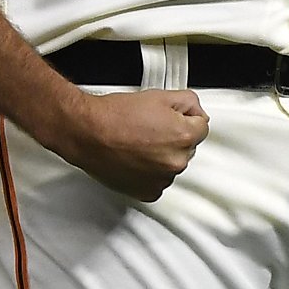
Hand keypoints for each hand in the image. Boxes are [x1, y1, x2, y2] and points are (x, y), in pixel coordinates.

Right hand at [50, 89, 209, 200]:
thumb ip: (188, 102)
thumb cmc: (115, 116)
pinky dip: (151, 172)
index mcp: (183, 137)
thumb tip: (196, 112)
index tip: (170, 118)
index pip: (202, 127)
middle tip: (150, 128)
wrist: (86, 133)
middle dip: (175, 137)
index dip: (185, 118)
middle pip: (188, 147)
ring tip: (139, 143)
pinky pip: (159, 181)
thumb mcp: (160, 95)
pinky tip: (136, 158)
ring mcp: (161, 180)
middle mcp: (176, 162)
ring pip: (173, 164)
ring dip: (163, 156)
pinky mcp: (146, 192)